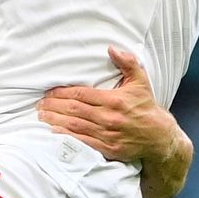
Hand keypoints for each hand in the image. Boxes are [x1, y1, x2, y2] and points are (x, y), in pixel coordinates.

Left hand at [37, 47, 174, 162]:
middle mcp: (109, 117)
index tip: (49, 91)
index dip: (61, 92)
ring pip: (75, 125)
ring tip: (41, 115)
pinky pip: (82, 142)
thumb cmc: (146, 107)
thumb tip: (111, 48)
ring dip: (55, 119)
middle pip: (74, 109)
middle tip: (39, 103)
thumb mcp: (140, 81)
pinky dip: (66, 136)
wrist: (159, 137)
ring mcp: (107, 135)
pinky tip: (54, 131)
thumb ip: (127, 63)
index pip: (81, 94)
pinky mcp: (108, 149)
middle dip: (54, 105)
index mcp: (114, 100)